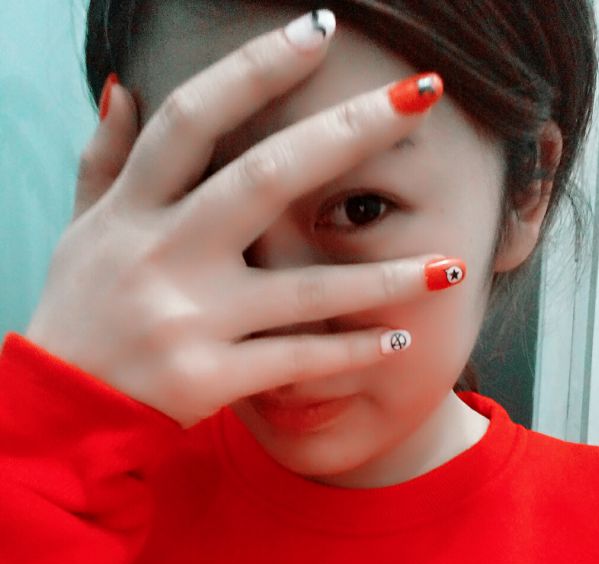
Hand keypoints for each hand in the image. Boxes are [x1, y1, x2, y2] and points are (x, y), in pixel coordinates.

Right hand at [26, 13, 450, 427]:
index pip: (194, 119)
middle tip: (422, 95)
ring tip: (453, 264)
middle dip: (350, 130)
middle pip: (267, 176)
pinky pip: (296, 360)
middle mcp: (163, 254)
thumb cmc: (80, 311)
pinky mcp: (207, 379)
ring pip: (305, 288)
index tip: (318, 27)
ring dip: (386, 275)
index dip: (254, 67)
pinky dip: (351, 351)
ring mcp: (187, 319)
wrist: (63, 410)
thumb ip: (106, 160)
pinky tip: (400, 339)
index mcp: (133, 210)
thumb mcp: (83, 229)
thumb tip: (126, 86)